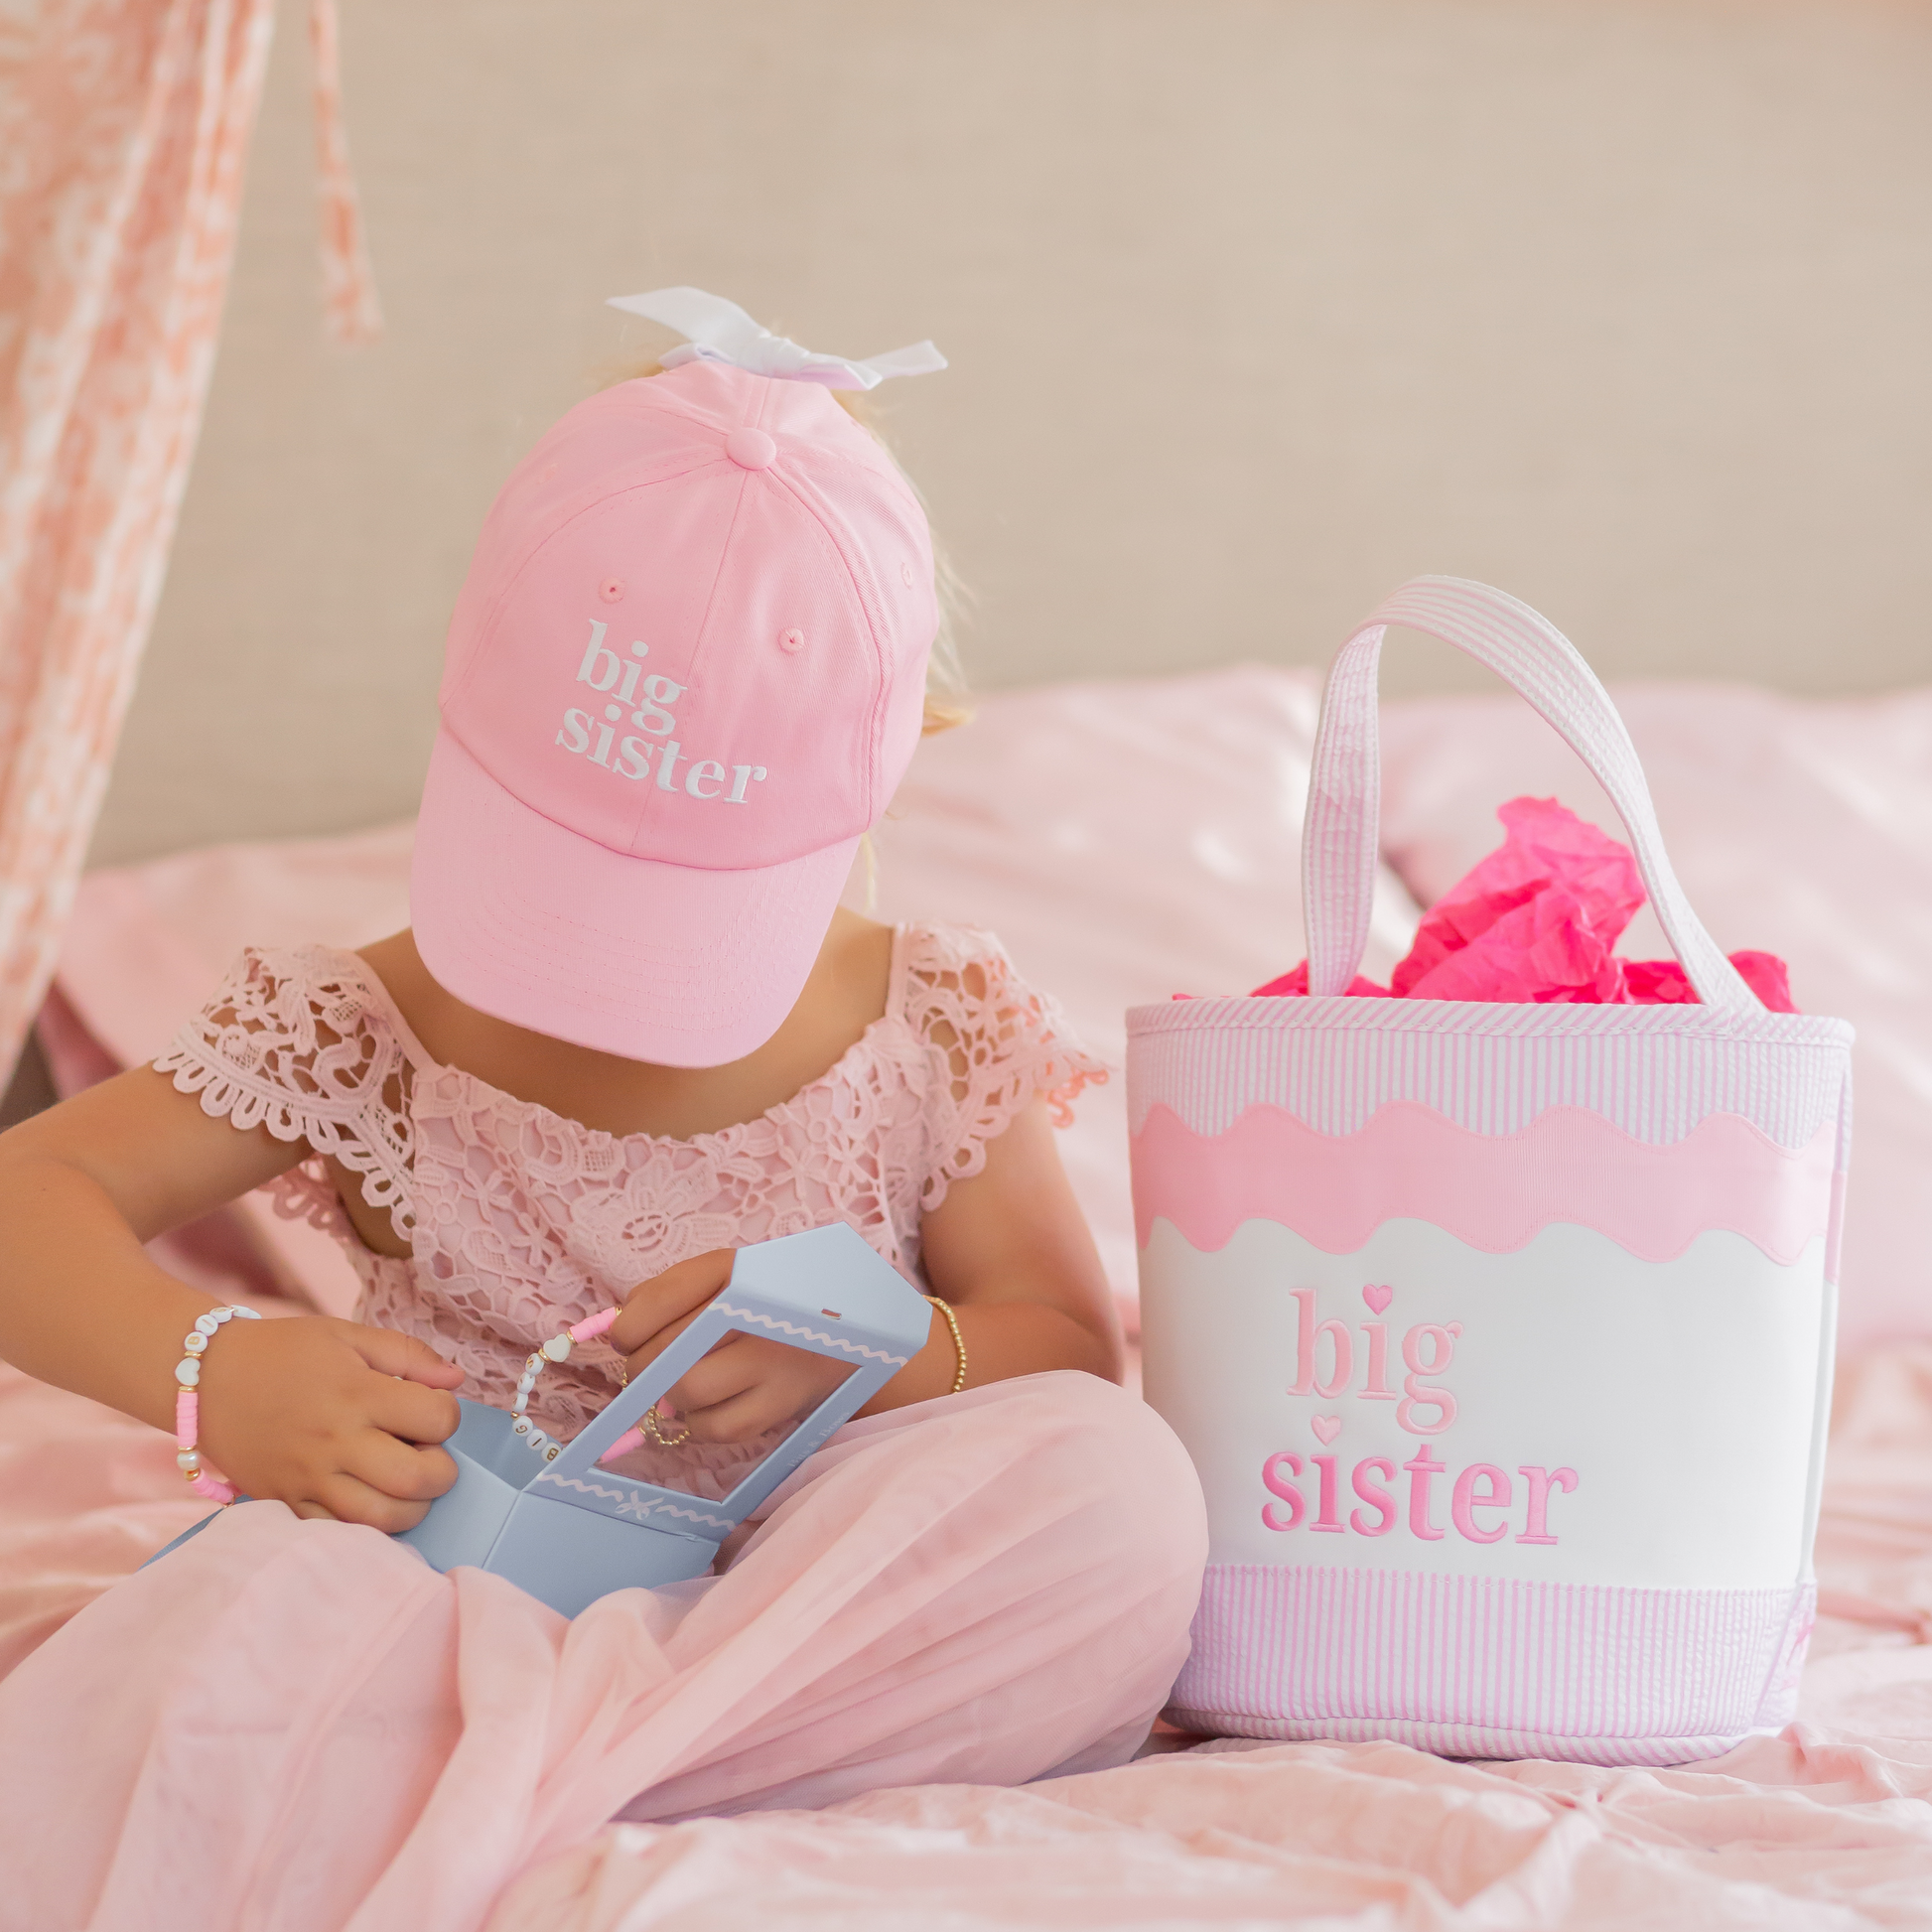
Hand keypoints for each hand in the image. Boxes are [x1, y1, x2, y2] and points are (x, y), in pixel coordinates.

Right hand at [193, 1315, 464, 1530]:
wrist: (204, 1380)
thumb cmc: (284, 1352)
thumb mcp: (348, 1335)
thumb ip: (409, 1355)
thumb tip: (455, 1382)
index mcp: (357, 1393)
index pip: (437, 1419)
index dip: (447, 1414)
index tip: (431, 1408)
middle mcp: (336, 1442)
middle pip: (417, 1480)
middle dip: (442, 1472)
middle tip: (430, 1455)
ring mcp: (309, 1480)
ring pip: (382, 1518)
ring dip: (412, 1506)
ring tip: (406, 1482)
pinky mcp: (286, 1503)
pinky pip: (338, 1532)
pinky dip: (365, 1525)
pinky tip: (370, 1498)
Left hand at [609, 1249, 853, 1446]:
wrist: (843, 1332)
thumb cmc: (763, 1303)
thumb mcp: (722, 1277)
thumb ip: (664, 1295)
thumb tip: (615, 1331)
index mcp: (740, 1269)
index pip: (663, 1298)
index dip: (628, 1326)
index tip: (624, 1337)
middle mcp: (761, 1313)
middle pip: (668, 1351)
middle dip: (642, 1364)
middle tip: (648, 1365)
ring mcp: (773, 1364)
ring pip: (686, 1393)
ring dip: (667, 1393)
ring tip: (681, 1381)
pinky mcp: (777, 1409)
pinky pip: (711, 1428)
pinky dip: (694, 1421)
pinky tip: (706, 1403)